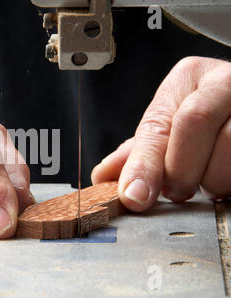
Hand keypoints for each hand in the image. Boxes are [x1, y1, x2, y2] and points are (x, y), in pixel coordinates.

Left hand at [92, 57, 230, 210]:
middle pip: (195, 123)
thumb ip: (139, 151)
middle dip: (181, 170)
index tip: (134, 196)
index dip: (145, 164)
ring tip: (208, 180)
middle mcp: (224, 80)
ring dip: (214, 180)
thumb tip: (104, 176)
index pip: (160, 123)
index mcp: (189, 77)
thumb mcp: (170, 125)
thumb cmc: (206, 117)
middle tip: (178, 190)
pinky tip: (225, 178)